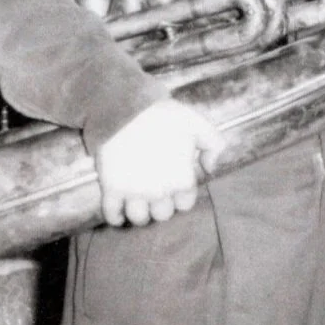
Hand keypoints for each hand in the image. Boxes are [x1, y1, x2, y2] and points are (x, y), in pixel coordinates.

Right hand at [95, 99, 224, 226]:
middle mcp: (159, 191)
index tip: (173, 186)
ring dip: (139, 212)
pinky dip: (115, 216)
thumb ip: (213, 144)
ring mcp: (134, 192)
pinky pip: (112, 214)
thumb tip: (210, 168)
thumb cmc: (162, 114)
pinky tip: (118, 210)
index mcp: (181, 179)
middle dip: (160, 205)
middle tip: (155, 192)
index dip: (180, 195)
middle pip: (162, 214)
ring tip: (137, 202)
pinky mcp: (111, 188)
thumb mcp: (196, 122)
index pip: (185, 203)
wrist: (124, 106)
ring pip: (139, 218)